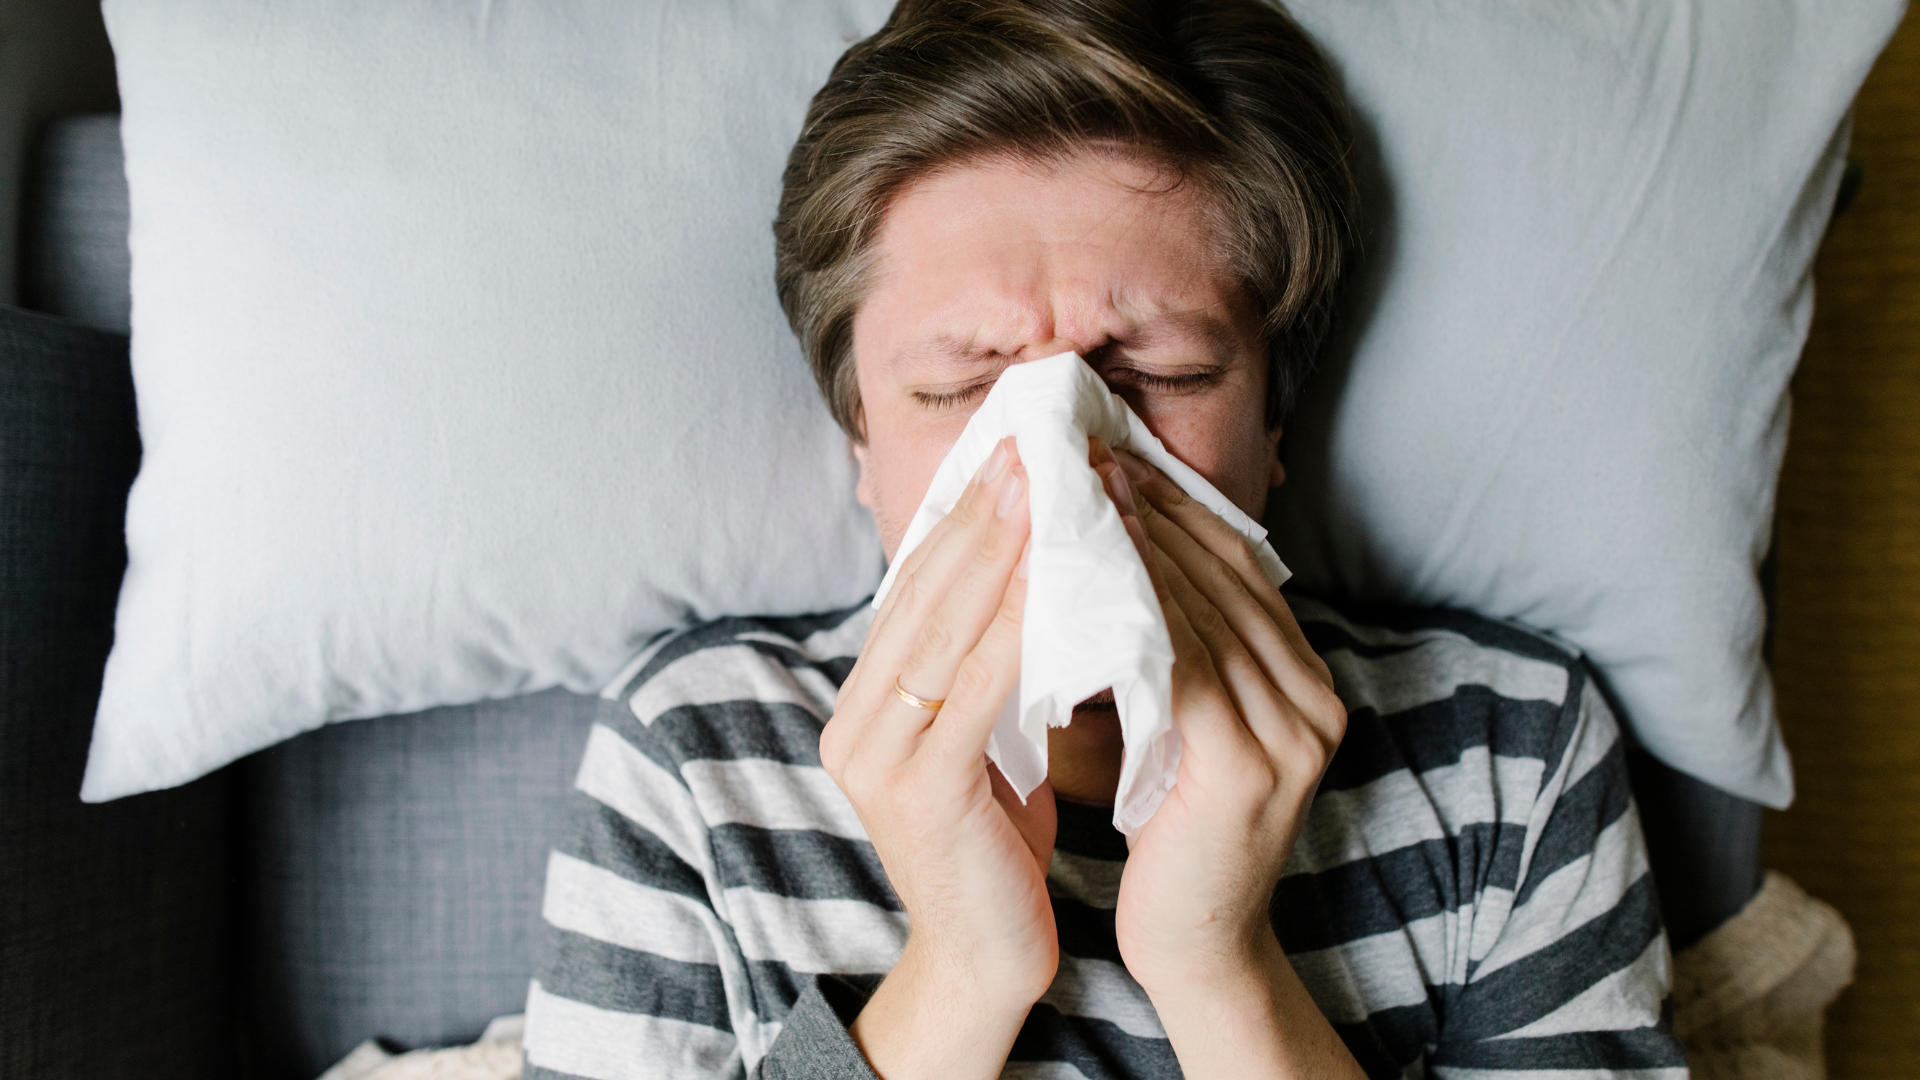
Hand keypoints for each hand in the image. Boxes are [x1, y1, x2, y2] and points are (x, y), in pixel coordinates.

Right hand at [820, 437, 1053, 1079]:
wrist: (984, 956)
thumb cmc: (997, 840)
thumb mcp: (982, 735)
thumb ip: (981, 663)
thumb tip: (1025, 567)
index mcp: (865, 700)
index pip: (915, 586)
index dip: (965, 513)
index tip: (1014, 448)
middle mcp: (854, 720)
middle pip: (923, 593)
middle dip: (983, 512)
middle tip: (1033, 443)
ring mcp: (876, 758)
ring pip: (944, 631)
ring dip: (1001, 554)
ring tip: (1047, 491)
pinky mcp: (918, 793)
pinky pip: (972, 694)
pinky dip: (1014, 632)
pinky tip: (1054, 587)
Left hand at [1095, 446, 1361, 1078]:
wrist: (1196, 946)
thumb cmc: (1171, 832)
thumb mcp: (1180, 722)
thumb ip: (1173, 649)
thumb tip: (1116, 549)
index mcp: (1301, 676)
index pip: (1235, 563)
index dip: (1171, 503)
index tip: (1104, 453)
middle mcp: (1311, 696)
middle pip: (1223, 574)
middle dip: (1146, 509)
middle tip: (1078, 453)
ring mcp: (1291, 733)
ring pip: (1200, 612)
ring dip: (1131, 550)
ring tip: (1070, 499)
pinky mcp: (1247, 769)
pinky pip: (1179, 669)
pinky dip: (1128, 620)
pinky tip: (1075, 587)